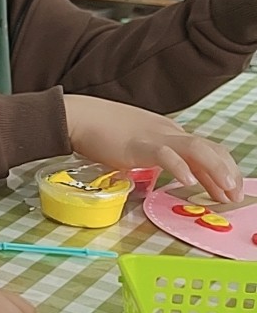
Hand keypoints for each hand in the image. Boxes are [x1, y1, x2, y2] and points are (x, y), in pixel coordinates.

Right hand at [64, 94, 242, 203]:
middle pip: (210, 149)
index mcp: (168, 132)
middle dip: (227, 173)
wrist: (78, 116)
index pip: (206, 149)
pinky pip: (166, 156)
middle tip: (234, 196)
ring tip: (224, 192)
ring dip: (215, 172)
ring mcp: (155, 137)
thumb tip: (155, 173)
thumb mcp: (134, 144)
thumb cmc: (100, 131)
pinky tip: (189, 183)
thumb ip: (149, 156)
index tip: (228, 189)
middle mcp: (168, 132)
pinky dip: (180, 169)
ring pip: (197, 150)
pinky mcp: (139, 145)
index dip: (222, 168)